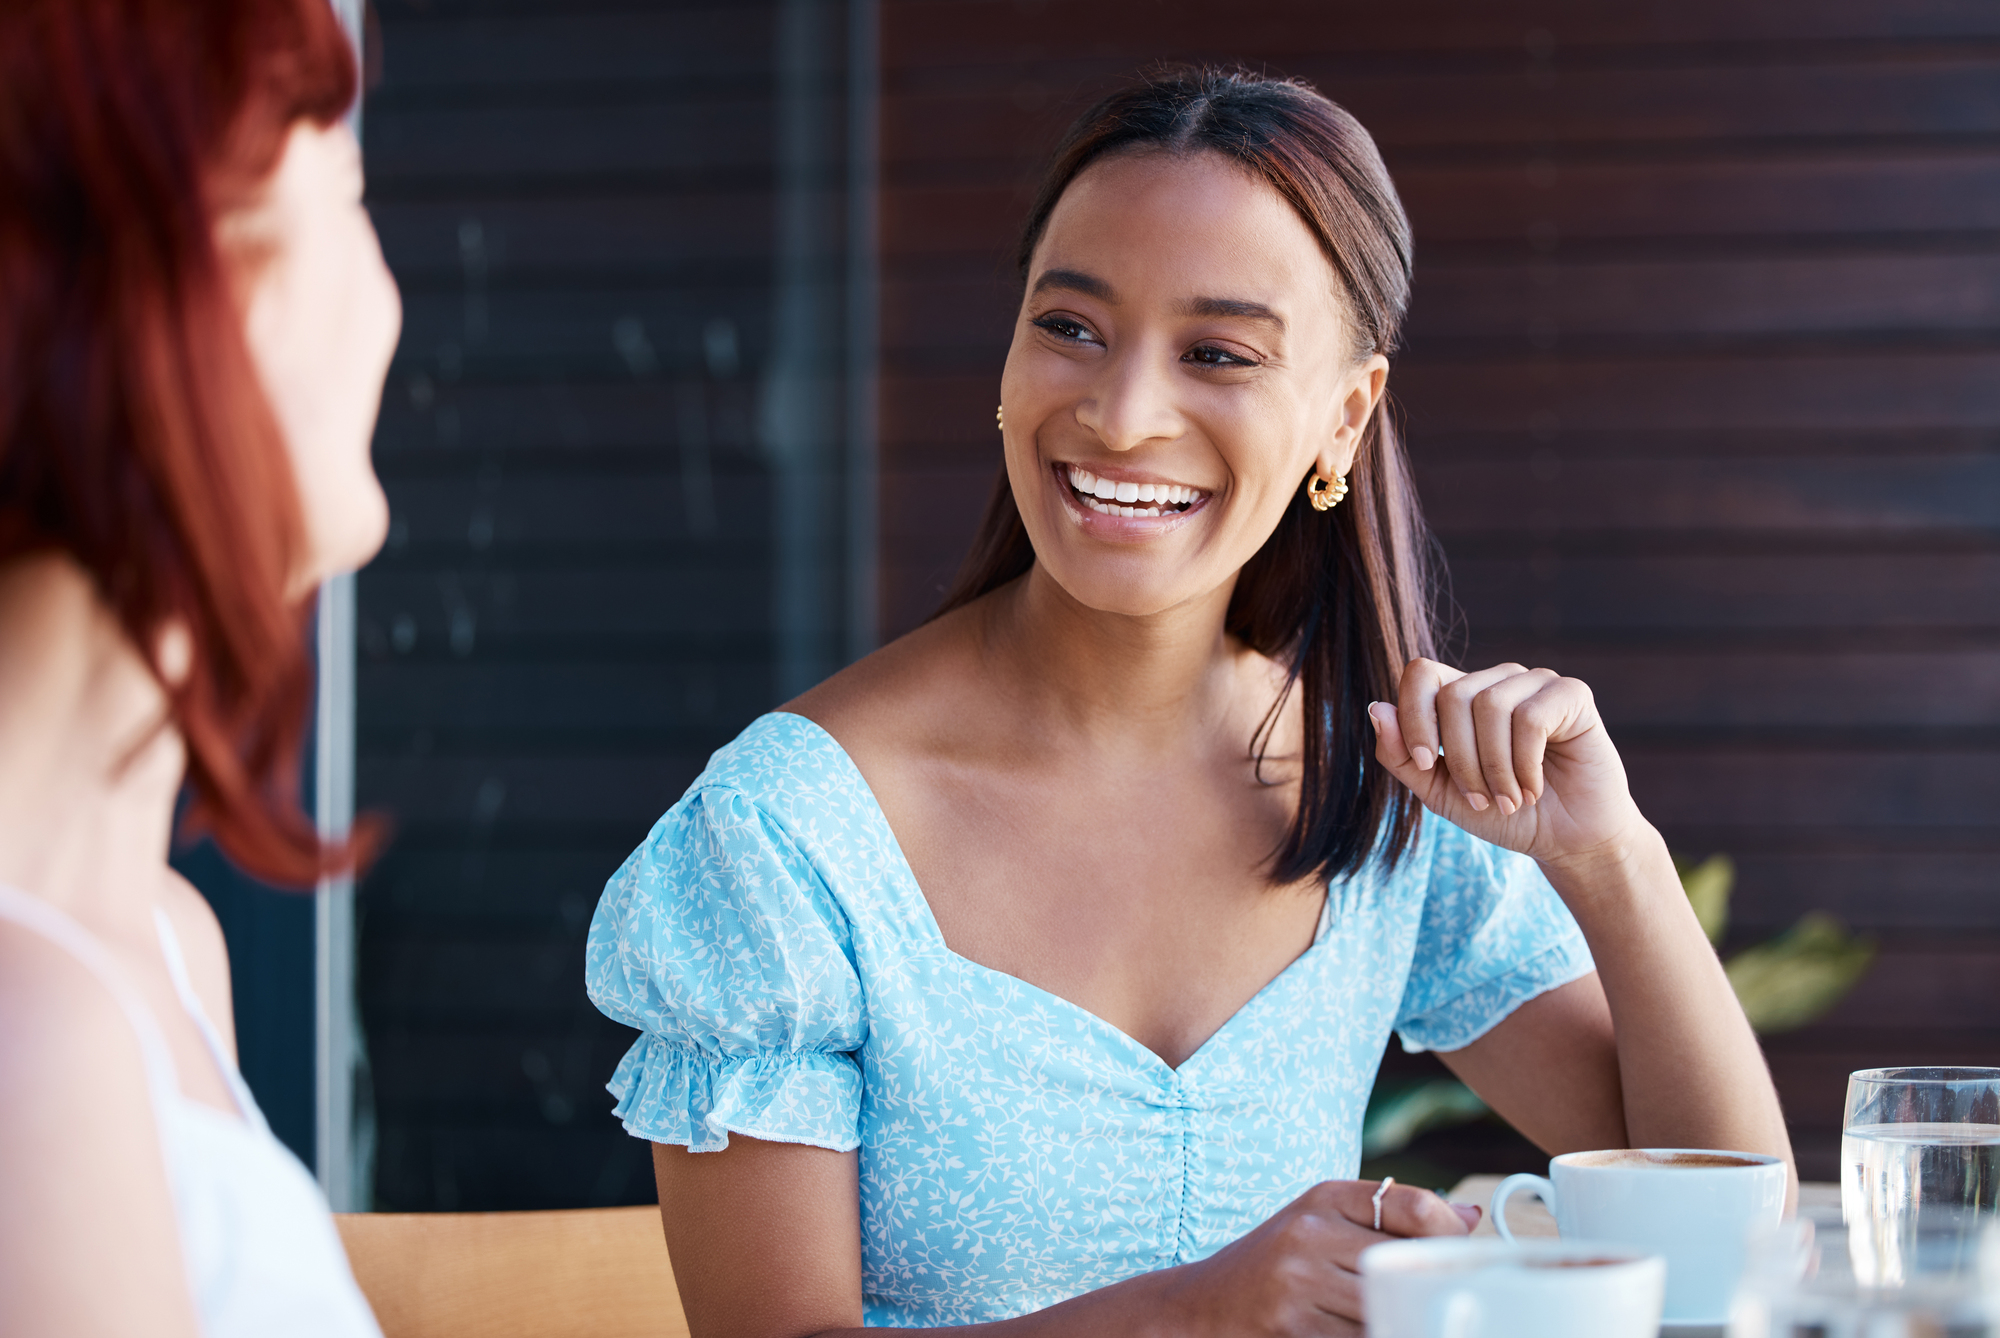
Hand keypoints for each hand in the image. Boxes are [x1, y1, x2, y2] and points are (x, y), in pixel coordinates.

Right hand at [1160, 1179, 1477, 1335]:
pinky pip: (1359, 1337)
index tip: (1461, 1254)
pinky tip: (1374, 1326)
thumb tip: (1470, 1218)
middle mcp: (1309, 1233)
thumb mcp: (1323, 1223)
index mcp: (1324, 1198)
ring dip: (1402, 1319)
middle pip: (1404, 1263)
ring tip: (1407, 1316)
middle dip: (1429, 1286)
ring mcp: (1299, 1283)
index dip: (1450, 1234)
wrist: (1202, 1305)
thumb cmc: (1274, 1264)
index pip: (1413, 1206)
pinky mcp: (1293, 1327)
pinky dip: (1376, 1332)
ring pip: (1386, 1309)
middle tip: (1445, 1298)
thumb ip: (1391, 1218)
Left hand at [1367, 659, 1646, 869]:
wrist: (1566, 840)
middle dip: (1461, 759)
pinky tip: (1534, 787)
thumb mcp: (1439, 792)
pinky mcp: (1572, 694)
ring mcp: (1535, 682)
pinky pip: (1531, 717)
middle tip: (1482, 798)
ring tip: (1510, 798)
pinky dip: (1525, 764)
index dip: (1414, 717)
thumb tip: (1376, 708)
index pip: (1421, 674)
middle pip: (1453, 695)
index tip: (1424, 763)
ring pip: (1490, 705)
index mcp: (1461, 696)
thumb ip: (1400, 756)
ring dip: (1495, 768)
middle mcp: (1496, 681)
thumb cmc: (1502, 813)